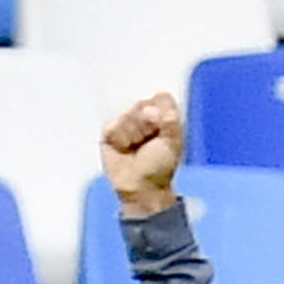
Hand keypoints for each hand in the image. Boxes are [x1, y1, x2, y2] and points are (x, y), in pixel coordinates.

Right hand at [100, 95, 183, 219]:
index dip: (159, 105)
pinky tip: (124, 148)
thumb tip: (163, 97)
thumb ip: (171, 120)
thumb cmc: (159, 168)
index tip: (160, 119)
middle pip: (142, 103)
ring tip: (136, 147)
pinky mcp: (110, 131)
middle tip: (149, 138)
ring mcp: (126, 124)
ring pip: (127, 114)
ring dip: (133, 131)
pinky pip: (112, 125)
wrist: (140, 186)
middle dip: (146, 121)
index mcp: (163, 119)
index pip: (160, 98)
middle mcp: (144, 118)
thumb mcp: (173, 143)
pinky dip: (120, 136)